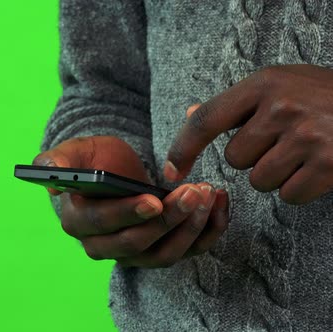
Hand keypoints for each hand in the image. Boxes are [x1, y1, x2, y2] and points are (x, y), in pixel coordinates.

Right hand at [34, 136, 228, 267]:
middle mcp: (102, 246)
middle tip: (194, 191)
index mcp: (77, 221)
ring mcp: (132, 254)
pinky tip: (220, 204)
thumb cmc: (93, 160)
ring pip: (163, 254)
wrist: (115, 171)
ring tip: (209, 194)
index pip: (101, 225)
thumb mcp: (74, 152)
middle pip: (135, 244)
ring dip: (190, 227)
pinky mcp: (159, 251)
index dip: (128, 214)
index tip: (154, 200)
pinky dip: (208, 232)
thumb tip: (50, 179)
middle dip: (168, 219)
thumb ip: (57, 160)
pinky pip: (187, 252)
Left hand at [165, 65, 332, 204]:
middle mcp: (282, 107)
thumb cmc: (325, 95)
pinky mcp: (329, 165)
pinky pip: (288, 195)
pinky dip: (299, 189)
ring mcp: (307, 136)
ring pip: (259, 181)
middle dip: (254, 156)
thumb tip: (192, 114)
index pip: (206, 119)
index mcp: (264, 83)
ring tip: (303, 153)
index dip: (182, 148)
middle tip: (285, 140)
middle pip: (235, 159)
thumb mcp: (281, 84)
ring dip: (276, 175)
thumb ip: (237, 103)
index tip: (170, 170)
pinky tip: (317, 168)